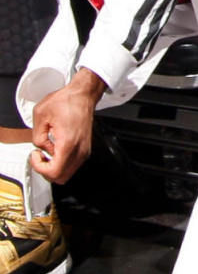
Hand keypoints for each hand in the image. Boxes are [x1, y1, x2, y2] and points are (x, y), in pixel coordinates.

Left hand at [30, 68, 105, 183]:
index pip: (54, 172)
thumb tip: (41, 148)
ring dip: (54, 167)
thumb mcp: (40, 115)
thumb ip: (37, 136)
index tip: (36, 156)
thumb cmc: (67, 102)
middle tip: (40, 157)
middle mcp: (79, 150)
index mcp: (68, 143)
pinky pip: (72, 165)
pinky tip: (56, 150)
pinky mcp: (85, 149)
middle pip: (61, 178)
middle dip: (46, 170)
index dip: (40, 168)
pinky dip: (62, 163)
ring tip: (48, 152)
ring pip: (67, 173)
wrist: (83, 96)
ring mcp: (84, 150)